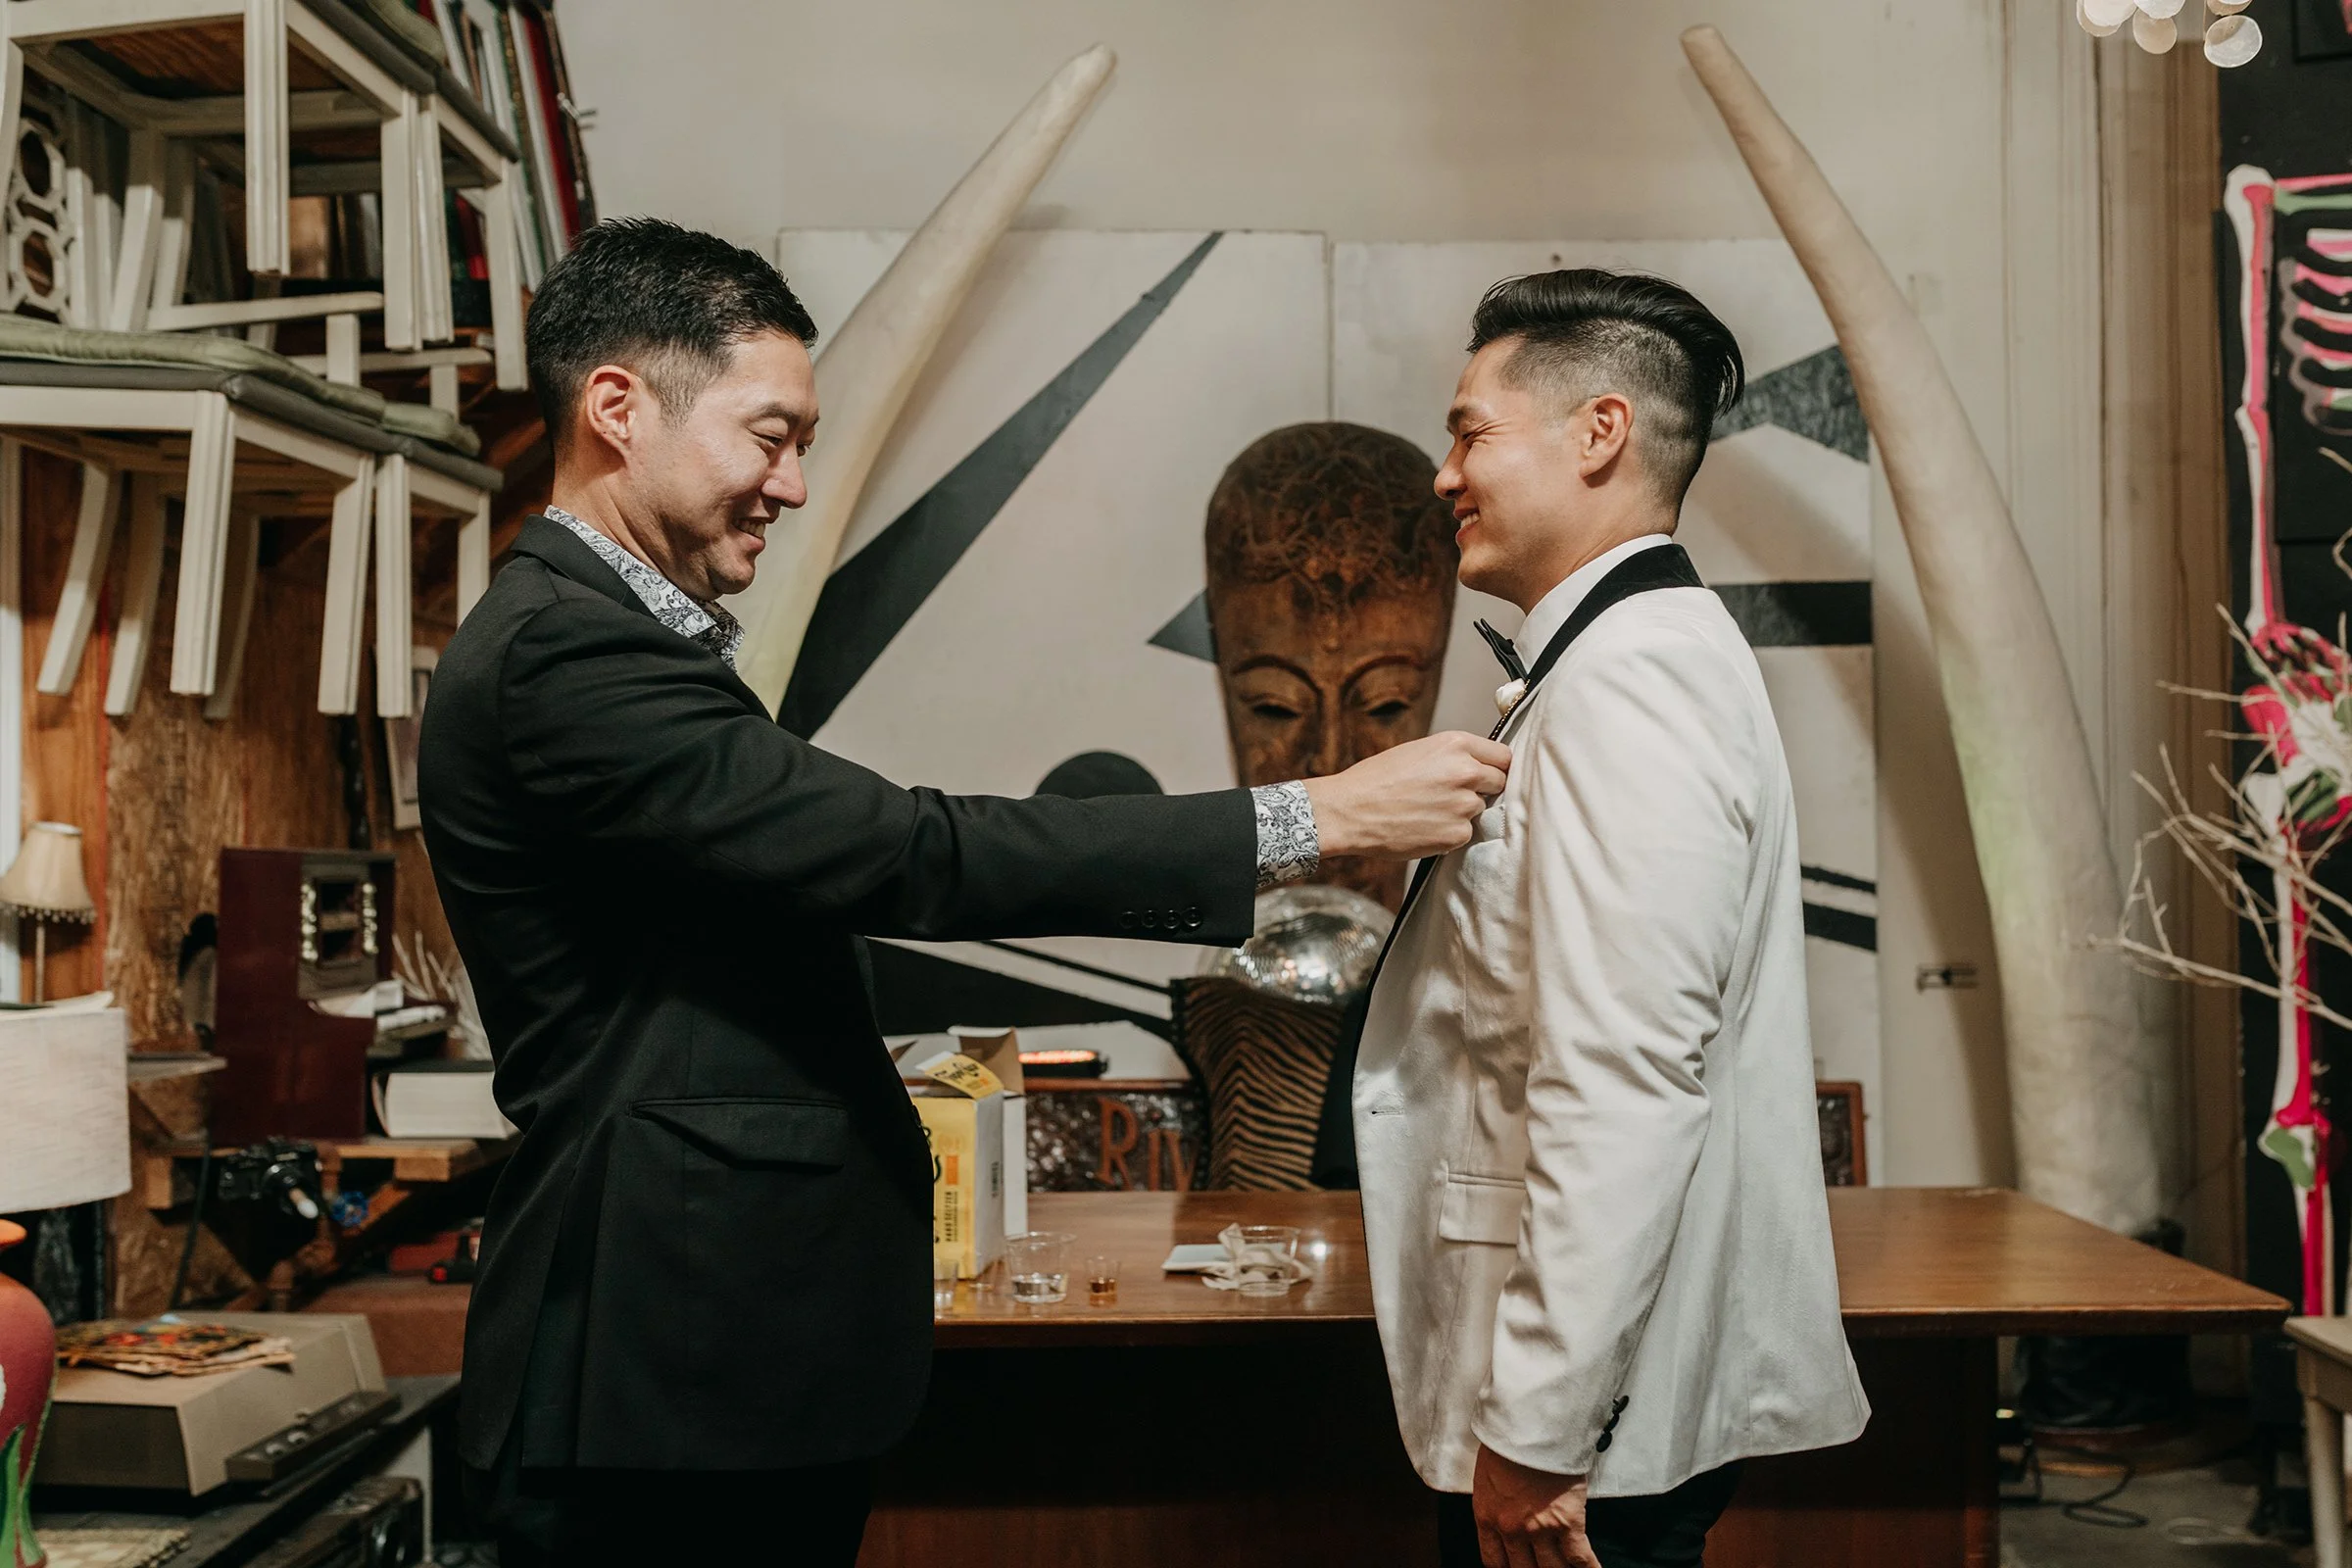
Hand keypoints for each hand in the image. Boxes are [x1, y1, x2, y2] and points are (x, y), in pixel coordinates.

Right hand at [1302, 732, 1509, 862]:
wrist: (1349, 811)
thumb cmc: (1375, 780)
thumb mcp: (1417, 751)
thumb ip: (1452, 757)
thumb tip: (1477, 767)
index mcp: (1455, 745)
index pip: (1503, 756)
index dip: (1494, 766)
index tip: (1488, 774)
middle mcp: (1465, 772)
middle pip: (1499, 782)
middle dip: (1483, 789)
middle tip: (1454, 794)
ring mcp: (1463, 805)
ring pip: (1479, 809)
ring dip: (1462, 812)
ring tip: (1429, 811)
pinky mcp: (1456, 834)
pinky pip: (1465, 833)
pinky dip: (1449, 833)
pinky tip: (1424, 827)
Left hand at [1472, 1444, 1596, 1567]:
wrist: (1529, 1425)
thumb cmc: (1507, 1441)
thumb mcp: (1488, 1477)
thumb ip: (1495, 1504)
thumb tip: (1506, 1515)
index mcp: (1488, 1517)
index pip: (1495, 1562)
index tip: (1516, 1567)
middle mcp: (1512, 1530)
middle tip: (1543, 1566)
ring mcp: (1540, 1529)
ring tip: (1567, 1567)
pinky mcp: (1567, 1522)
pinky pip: (1580, 1557)